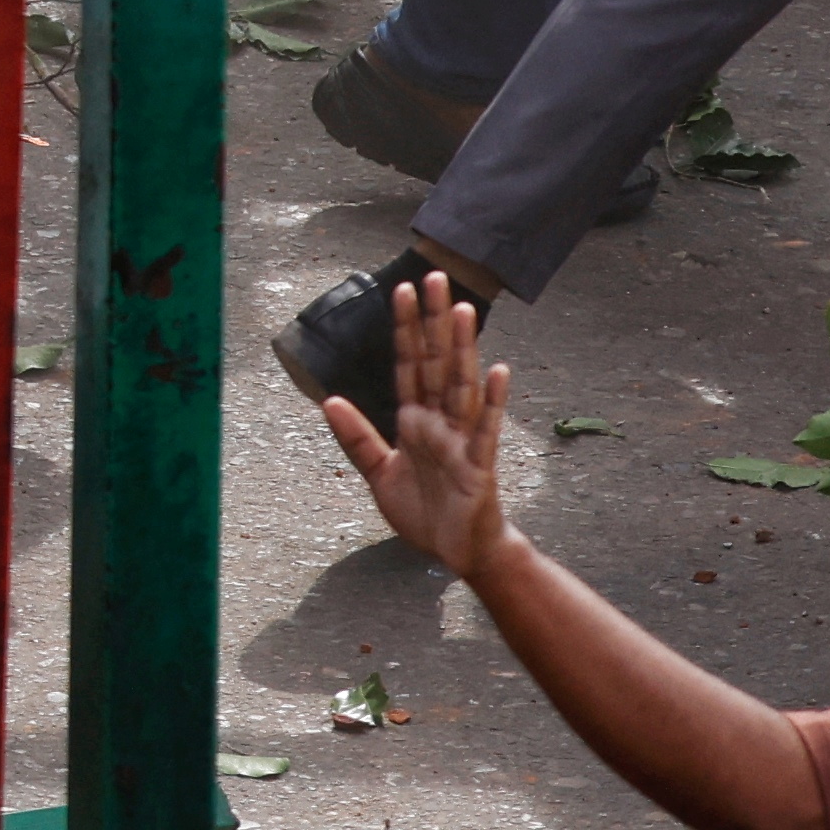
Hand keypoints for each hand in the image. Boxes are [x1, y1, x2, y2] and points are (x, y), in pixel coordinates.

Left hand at [310, 267, 519, 580]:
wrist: (458, 554)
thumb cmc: (425, 513)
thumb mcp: (378, 473)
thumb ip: (357, 437)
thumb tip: (329, 400)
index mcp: (415, 420)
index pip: (408, 364)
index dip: (405, 329)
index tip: (401, 289)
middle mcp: (440, 422)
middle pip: (435, 362)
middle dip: (433, 321)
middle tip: (434, 275)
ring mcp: (461, 440)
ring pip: (460, 385)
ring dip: (462, 349)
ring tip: (463, 310)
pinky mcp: (479, 466)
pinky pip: (486, 430)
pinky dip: (494, 401)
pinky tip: (500, 370)